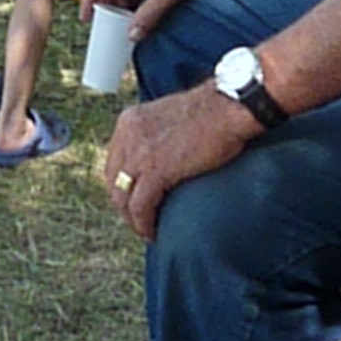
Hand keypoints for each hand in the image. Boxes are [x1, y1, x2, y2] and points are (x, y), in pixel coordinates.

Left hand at [104, 83, 257, 237]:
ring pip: (122, 197)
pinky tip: (153, 232)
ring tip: (146, 230)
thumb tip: (161, 157)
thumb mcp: (170, 117)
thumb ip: (157, 135)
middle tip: (139, 220)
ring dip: (132, 219)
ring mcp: (139, 152)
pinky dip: (144, 223)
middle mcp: (128, 134)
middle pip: (113, 180)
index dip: (121, 185)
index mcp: (129, 121)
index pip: (114, 161)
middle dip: (123, 204)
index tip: (133, 200)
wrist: (228, 107)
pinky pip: (140, 206)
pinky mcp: (155, 170)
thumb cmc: (211, 112)